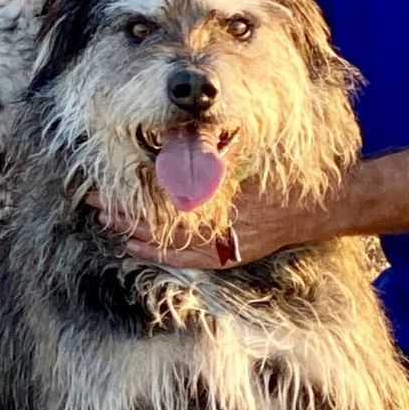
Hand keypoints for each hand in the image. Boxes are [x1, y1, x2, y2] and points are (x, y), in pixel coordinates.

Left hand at [112, 181, 336, 270]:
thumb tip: (171, 149)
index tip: (103, 187)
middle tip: (91, 202)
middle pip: (158, 226)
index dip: (129, 198)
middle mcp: (218, 230)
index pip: (161, 204)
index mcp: (218, 202)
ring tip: (106, 222)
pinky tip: (136, 248)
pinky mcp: (230, 255)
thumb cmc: (280, 178)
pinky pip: (187, 260)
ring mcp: (225, 247)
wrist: (316, 208)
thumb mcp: (244, 160)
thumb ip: (210, 159)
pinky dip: (159, 254)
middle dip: (123, 214)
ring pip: (169, 246)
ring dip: (134, 234)